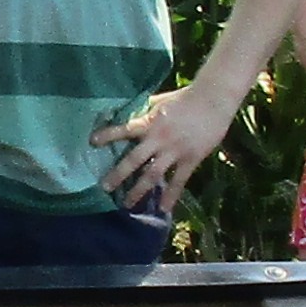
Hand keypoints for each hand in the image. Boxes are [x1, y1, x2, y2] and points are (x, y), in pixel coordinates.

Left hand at [94, 84, 233, 213]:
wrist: (213, 99)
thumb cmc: (185, 98)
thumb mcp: (160, 101)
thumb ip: (145, 111)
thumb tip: (128, 115)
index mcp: (150, 122)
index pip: (124, 129)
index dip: (108, 134)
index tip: (92, 141)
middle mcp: (159, 139)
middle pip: (134, 160)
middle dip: (118, 174)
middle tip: (104, 187)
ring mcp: (175, 151)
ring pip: (153, 174)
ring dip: (139, 190)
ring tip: (127, 204)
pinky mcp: (191, 158)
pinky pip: (179, 181)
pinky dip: (171, 195)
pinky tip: (164, 208)